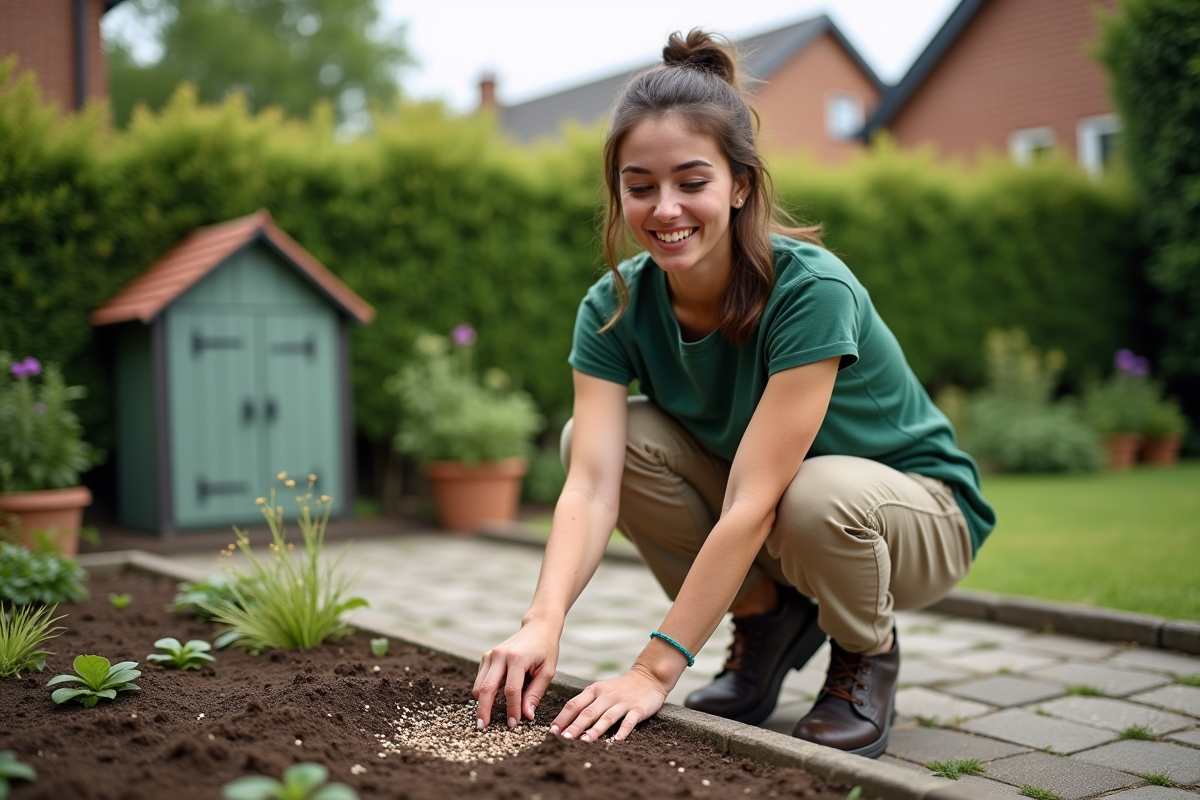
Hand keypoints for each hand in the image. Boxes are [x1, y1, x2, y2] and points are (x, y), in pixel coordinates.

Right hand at [473, 620, 559, 728]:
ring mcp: (491, 655)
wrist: (538, 628)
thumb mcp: (547, 672)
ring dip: (482, 704)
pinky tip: (493, 701)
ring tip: (487, 718)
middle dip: (484, 710)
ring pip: (479, 685)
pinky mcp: (486, 657)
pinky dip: (484, 693)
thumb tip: (527, 716)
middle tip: (483, 728)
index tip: (513, 725)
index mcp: (517, 658)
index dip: (511, 710)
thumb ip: (535, 693)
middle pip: (487, 688)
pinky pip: (481, 680)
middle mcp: (500, 655)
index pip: (511, 690)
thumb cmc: (545, 650)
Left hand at [550, 663, 667, 741]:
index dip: (563, 717)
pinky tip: (617, 741)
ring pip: (607, 717)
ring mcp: (623, 702)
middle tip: (564, 739)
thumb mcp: (601, 690)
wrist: (648, 677)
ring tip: (585, 741)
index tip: (553, 731)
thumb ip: (586, 703)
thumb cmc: (620, 688)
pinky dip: (623, 731)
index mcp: (594, 690)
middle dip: (575, 726)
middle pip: (588, 712)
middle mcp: (607, 695)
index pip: (574, 704)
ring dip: (595, 730)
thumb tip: (566, 722)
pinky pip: (629, 721)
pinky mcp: (638, 708)